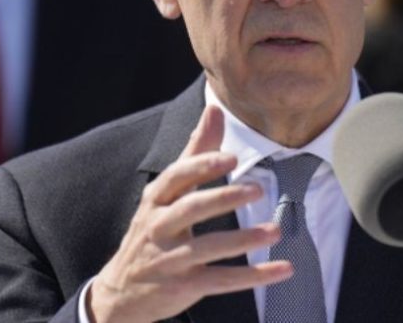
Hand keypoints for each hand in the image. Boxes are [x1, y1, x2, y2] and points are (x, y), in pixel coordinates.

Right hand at [87, 105, 292, 322]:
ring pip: (208, 247)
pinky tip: (282, 269)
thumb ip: (194, 153)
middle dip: (223, 199)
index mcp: (156, 200)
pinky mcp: (184, 287)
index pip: (176, 177)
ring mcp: (170, 260)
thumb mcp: (165, 193)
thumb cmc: (152, 231)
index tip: (230, 157)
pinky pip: (222, 280)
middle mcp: (159, 228)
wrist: (120, 293)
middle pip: (191, 210)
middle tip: (257, 189)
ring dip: (243, 239)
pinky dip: (253, 276)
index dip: (202, 166)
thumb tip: (214, 109)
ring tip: (274, 231)